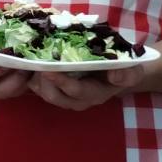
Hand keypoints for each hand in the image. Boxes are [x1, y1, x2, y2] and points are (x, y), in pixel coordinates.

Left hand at [30, 63, 146, 110]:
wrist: (115, 72)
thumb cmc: (121, 69)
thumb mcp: (131, 70)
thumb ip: (127, 74)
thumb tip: (115, 76)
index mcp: (95, 94)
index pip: (76, 91)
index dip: (61, 82)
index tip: (48, 70)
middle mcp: (78, 100)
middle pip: (55, 96)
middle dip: (44, 81)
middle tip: (38, 62)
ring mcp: (65, 97)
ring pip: (44, 93)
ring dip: (36, 79)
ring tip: (34, 62)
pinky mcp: (54, 91)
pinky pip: (38, 89)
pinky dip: (32, 79)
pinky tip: (29, 65)